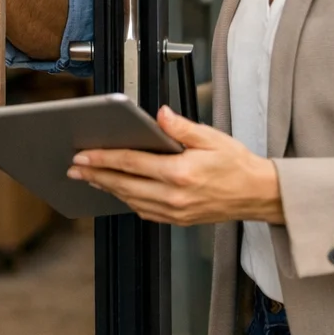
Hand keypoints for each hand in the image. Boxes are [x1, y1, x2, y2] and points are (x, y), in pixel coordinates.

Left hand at [66, 106, 284, 225]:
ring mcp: (175, 212)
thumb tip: (158, 114)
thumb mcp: (211, 138)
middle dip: (96, 175)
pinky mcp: (178, 220)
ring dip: (107, 188)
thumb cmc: (237, 164)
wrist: (259, 195)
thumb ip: (181, 127)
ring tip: (89, 178)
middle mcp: (175, 196)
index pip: (132, 163)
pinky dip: (126, 200)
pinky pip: (144, 211)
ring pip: (130, 200)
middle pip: (124, 184)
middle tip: (75, 168)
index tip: (84, 154)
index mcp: (181, 173)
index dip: (103, 158)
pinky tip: (117, 190)